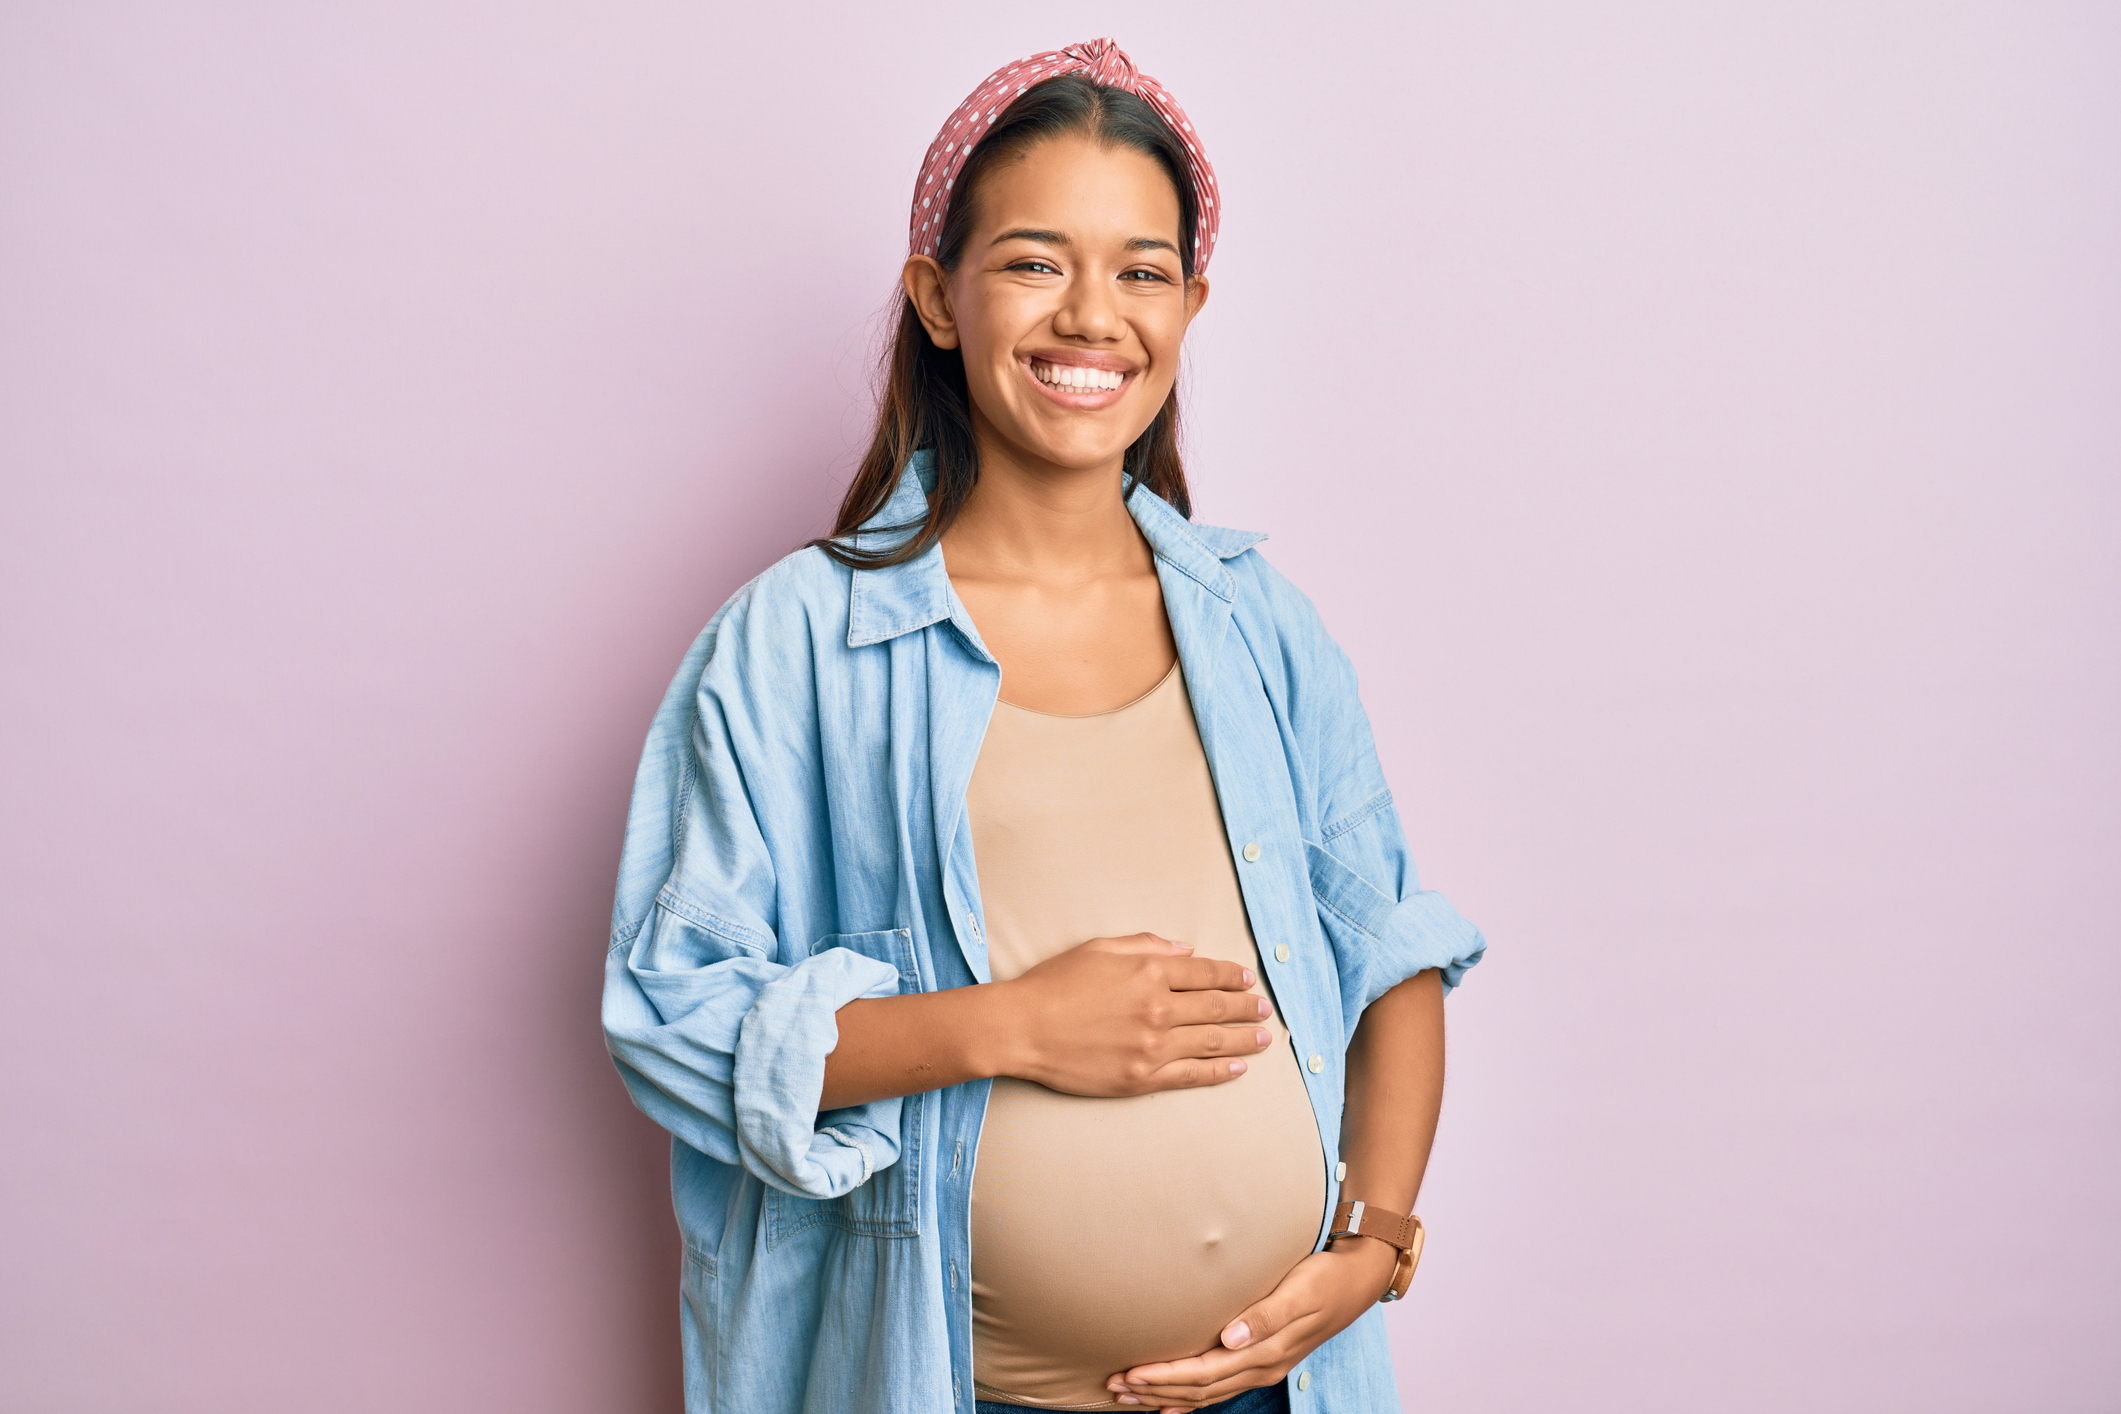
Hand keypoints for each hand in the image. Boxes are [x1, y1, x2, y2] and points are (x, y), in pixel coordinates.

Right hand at [997, 933, 1273, 1096]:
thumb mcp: (1099, 948)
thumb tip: (1185, 949)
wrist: (1022, 1028)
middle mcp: (1158, 1009)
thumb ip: (1146, 945)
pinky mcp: (1142, 1078)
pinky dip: (1220, 1071)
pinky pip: (1191, 1075)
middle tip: (1264, 1008)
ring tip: (1265, 1037)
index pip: (1205, 973)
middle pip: (1216, 1007)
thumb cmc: (1054, 984)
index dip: (1232, 976)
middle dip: (1246, 1006)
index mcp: (1149, 971)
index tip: (1247, 979)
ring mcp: (1152, 1047)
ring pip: (1212, 1042)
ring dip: (1244, 1038)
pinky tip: (1238, 1067)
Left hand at [1103, 1240, 1398, 1408]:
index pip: (1204, 1373)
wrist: (1355, 1279)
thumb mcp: (1299, 1291)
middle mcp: (1260, 1367)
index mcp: (1264, 1353)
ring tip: (1128, 1393)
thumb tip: (1231, 1337)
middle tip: (1114, 1385)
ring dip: (1165, 1396)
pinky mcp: (1260, 1360)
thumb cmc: (1323, 1278)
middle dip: (1154, 1390)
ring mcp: (1261, 1368)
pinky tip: (1168, 1405)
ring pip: (1206, 1393)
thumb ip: (1265, 1315)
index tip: (1131, 1373)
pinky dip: (1190, 1400)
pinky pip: (1220, 1389)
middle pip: (1199, 1390)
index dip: (1165, 1377)